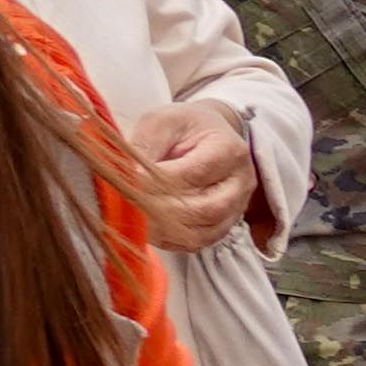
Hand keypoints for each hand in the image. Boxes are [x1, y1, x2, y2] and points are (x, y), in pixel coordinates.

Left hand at [117, 101, 259, 251]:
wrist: (207, 135)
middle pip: (205, 209)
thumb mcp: (161, 122)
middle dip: (161, 210)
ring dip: (164, 230)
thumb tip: (125, 177)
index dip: (157, 182)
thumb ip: (145, 146)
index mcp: (229, 149)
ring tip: (134, 219)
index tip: (126, 182)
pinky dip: (170, 240)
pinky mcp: (223, 225)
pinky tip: (148, 228)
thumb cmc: (184, 127)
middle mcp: (240, 182)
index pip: (194, 174)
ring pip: (202, 233)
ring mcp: (236, 207)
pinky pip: (198, 243)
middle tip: (127, 205)